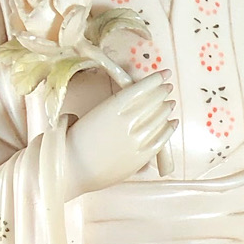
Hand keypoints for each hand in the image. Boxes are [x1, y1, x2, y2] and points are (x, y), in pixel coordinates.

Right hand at [63, 74, 175, 198]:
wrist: (71, 168)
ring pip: (159, 120)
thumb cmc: (72, 142)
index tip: (164, 74)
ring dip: (166, 109)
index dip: (155, 81)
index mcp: (112, 108)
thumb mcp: (88, 116)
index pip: (141, 89)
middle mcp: (127, 122)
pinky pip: (160, 140)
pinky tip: (172, 123)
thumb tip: (120, 110)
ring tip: (170, 103)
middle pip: (152, 102)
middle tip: (168, 86)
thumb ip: (108, 110)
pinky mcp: (140, 158)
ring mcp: (136, 140)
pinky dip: (168, 130)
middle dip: (162, 92)